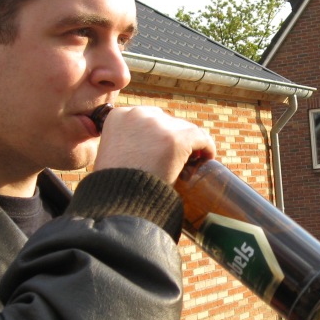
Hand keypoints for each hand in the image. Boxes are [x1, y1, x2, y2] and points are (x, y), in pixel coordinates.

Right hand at [93, 106, 215, 184]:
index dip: (159, 134)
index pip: (148, 119)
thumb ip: (126, 144)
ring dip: (190, 145)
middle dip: (174, 138)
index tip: (163, 150)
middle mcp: (137, 115)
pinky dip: (207, 147)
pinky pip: (200, 137)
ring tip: (191, 163)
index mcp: (118, 116)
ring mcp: (158, 126)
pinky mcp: (176, 139)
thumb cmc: (114, 188)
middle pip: (168, 122)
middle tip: (179, 160)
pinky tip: (208, 158)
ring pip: (185, 129)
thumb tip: (145, 148)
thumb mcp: (111, 156)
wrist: (118, 203)